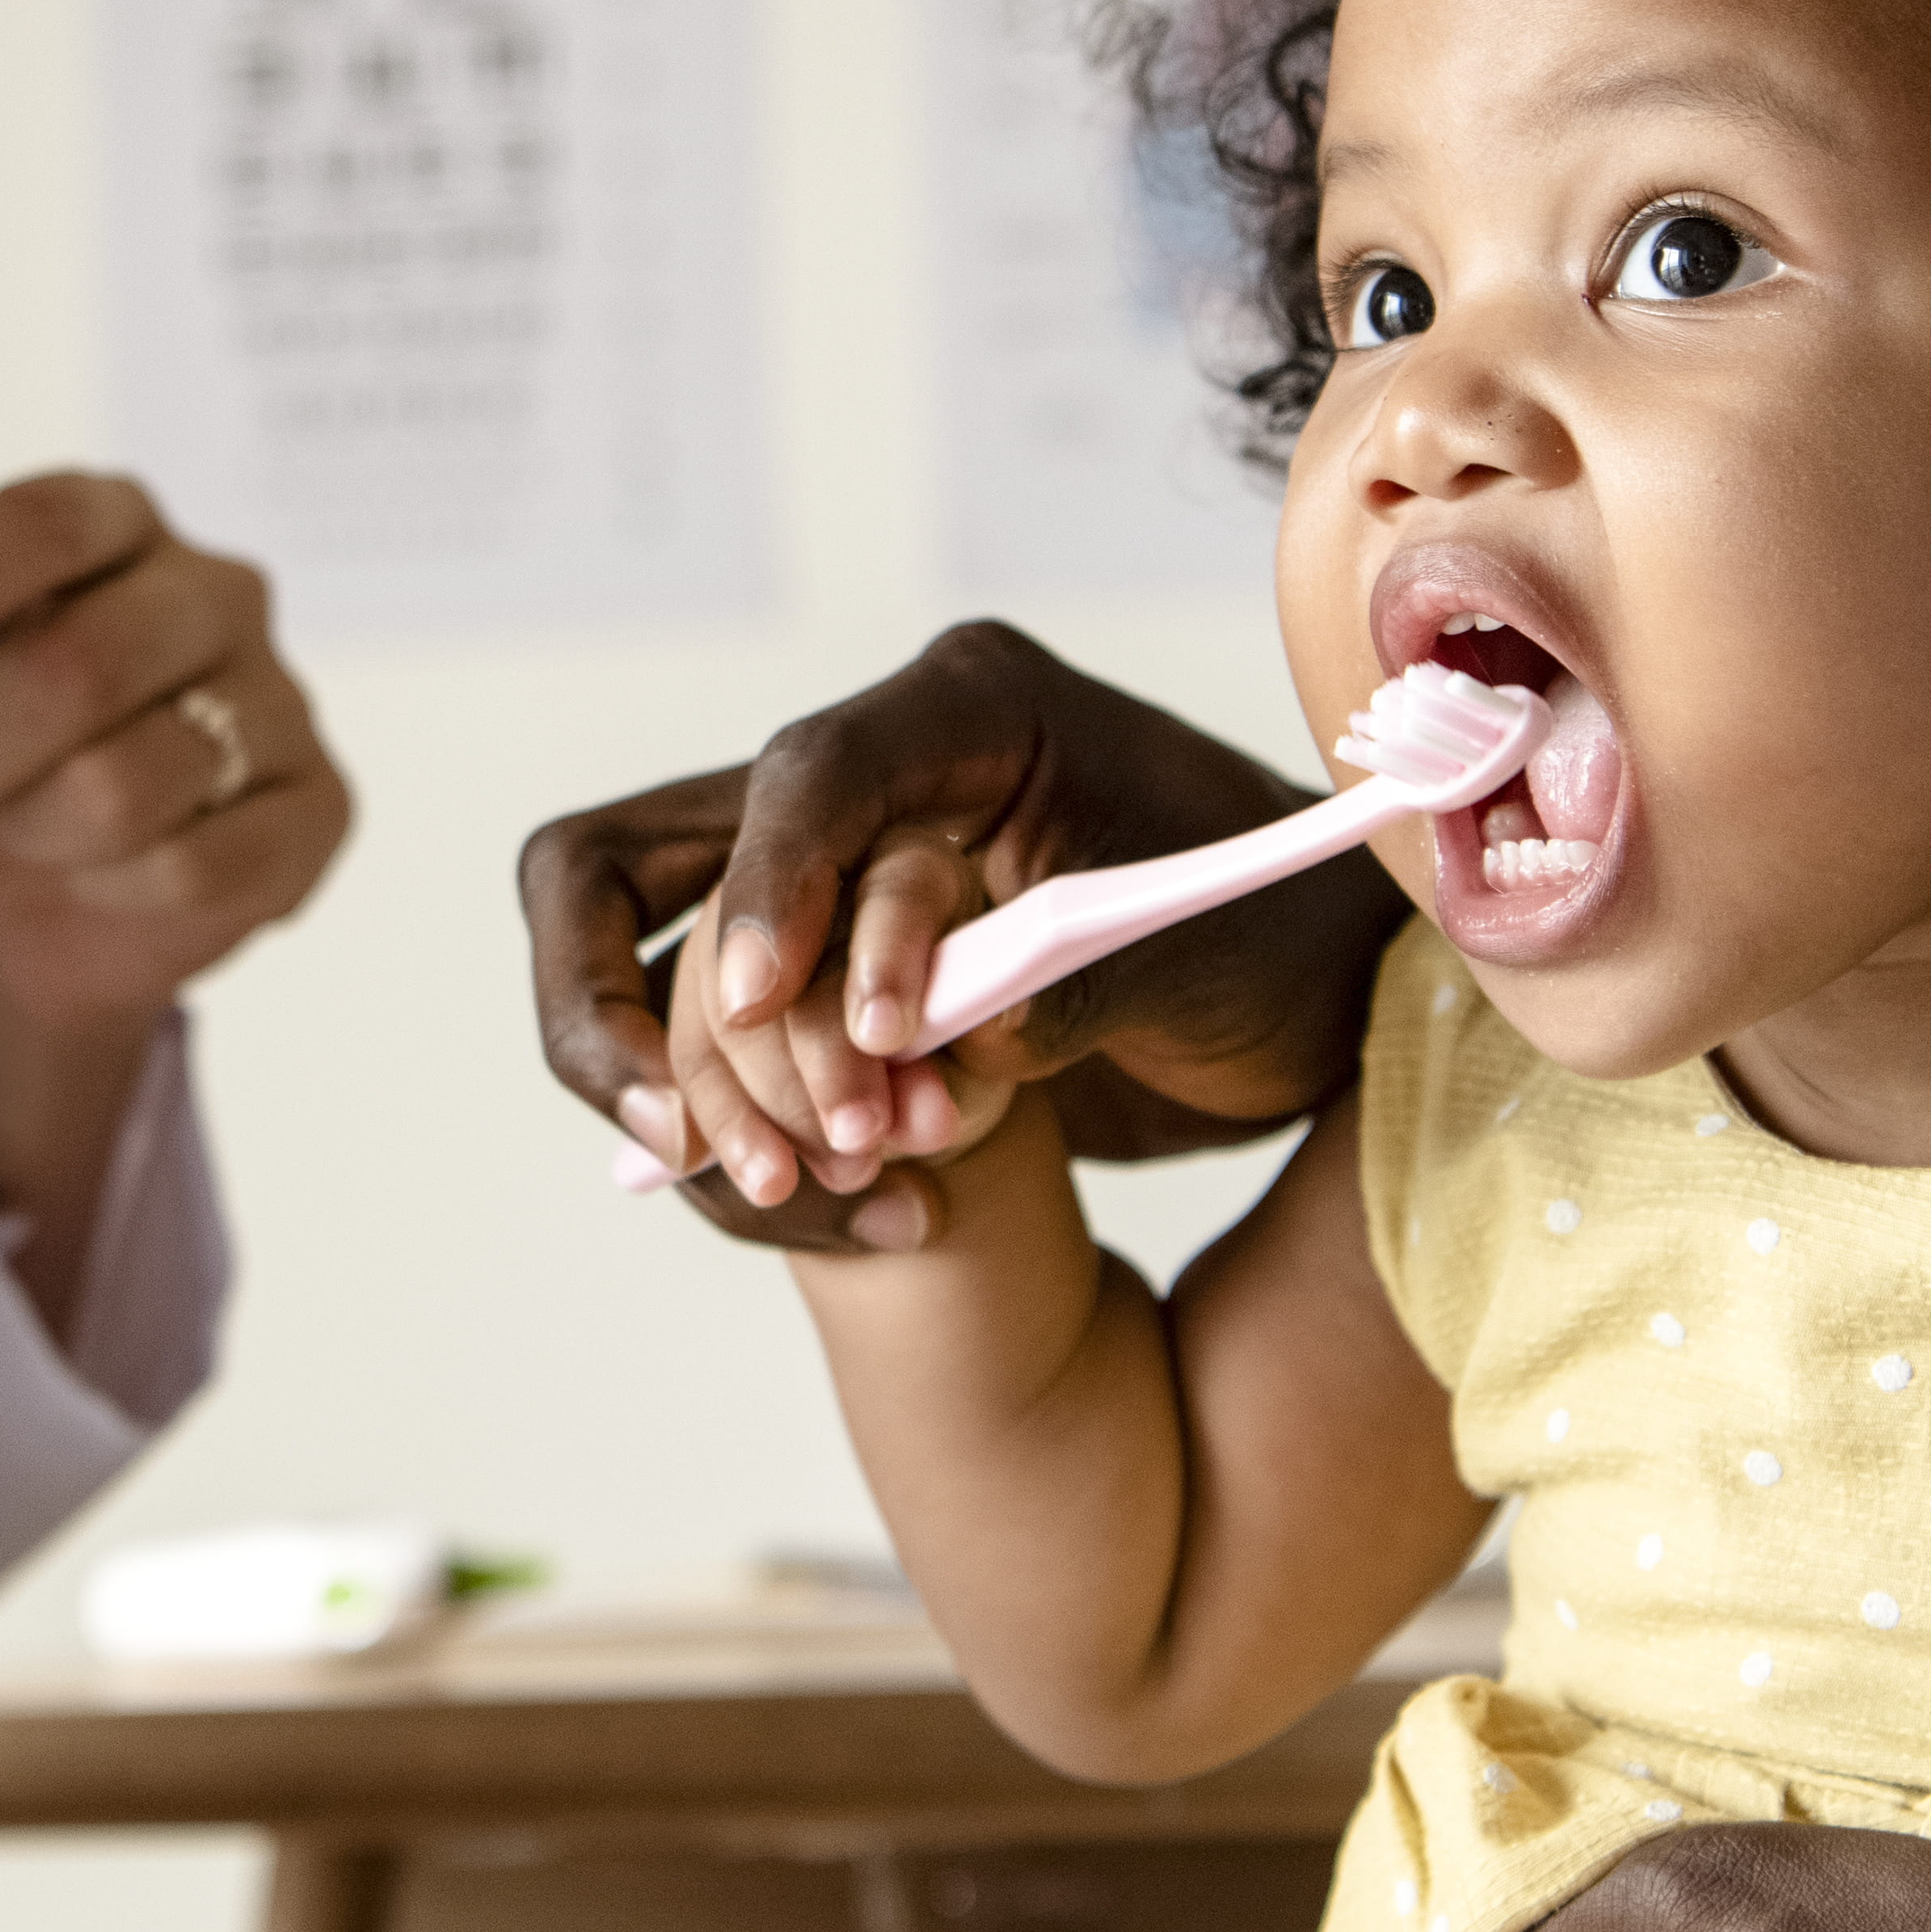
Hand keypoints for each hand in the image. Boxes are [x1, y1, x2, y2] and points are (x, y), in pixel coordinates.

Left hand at [0, 476, 346, 1303]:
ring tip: (24, 833)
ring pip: (127, 784)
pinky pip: (194, 867)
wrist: (45, 905)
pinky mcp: (318, 807)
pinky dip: (114, 890)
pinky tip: (106, 879)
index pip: (50, 520)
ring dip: (36, 831)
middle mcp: (217, 591)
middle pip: (86, 661)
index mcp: (116, 527)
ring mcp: (282, 698)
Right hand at [516, 620, 1401, 1249]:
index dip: (765, 888)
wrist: (1306, 1003)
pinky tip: (879, 1218)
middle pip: (624, 866)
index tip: (754, 1007)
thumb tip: (952, 1043)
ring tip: (841, 1186)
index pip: (808, 776)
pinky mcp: (815, 988)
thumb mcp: (1205, 952)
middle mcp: (867, 786)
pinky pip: (716, 1070)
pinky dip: (761, 1149)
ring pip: (653, 987)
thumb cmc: (1277, 936)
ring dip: (718, 1103)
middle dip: (630, 1011)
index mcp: (967, 714)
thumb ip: (1076, 983)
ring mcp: (823, 891)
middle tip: (702, 1141)